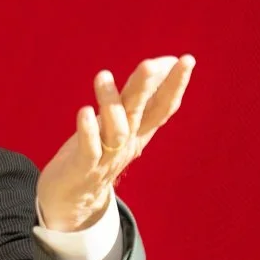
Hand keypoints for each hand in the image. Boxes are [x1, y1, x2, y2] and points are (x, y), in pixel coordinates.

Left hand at [38, 55, 195, 231]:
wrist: (73, 200)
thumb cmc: (95, 153)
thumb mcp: (117, 124)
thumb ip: (133, 100)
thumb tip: (153, 68)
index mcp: (138, 132)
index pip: (162, 106)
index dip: (175, 84)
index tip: (186, 59)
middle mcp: (127, 142)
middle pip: (142, 111)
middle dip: (149, 87)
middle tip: (153, 63)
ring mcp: (107, 156)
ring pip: (116, 128)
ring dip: (110, 102)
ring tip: (103, 76)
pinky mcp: (85, 166)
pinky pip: (90, 148)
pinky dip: (88, 130)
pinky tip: (84, 111)